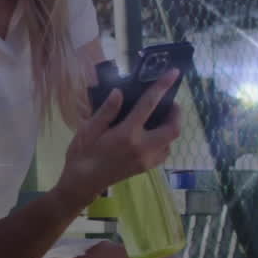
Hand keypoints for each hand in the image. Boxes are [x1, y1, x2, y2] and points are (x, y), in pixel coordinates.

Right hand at [60, 68, 182, 194]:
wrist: (81, 184)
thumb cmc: (82, 154)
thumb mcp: (88, 129)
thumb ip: (106, 111)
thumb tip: (119, 92)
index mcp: (126, 134)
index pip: (149, 105)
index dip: (162, 86)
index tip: (174, 73)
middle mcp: (142, 147)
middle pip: (173, 129)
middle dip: (176, 113)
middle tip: (167, 102)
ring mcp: (146, 160)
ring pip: (171, 142)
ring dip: (170, 127)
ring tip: (159, 117)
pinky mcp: (145, 168)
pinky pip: (164, 152)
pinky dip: (164, 141)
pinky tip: (152, 135)